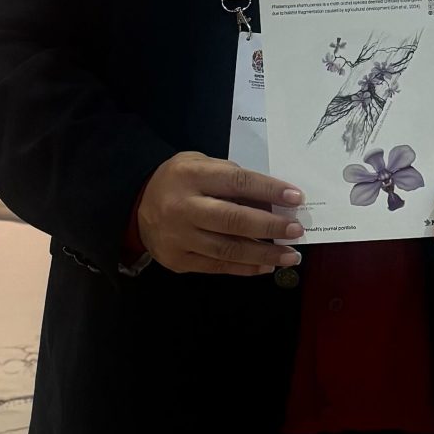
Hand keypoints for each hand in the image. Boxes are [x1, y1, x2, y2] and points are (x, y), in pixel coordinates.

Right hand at [135, 155, 303, 276]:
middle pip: (232, 220)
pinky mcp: (178, 260)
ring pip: (227, 250)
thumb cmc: (179, 182)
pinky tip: (266, 265)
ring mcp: (179, 237)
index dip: (269, 190)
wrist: (137, 207)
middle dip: (270, 226)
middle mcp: (183, 207)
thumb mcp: (201, 166)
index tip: (296, 198)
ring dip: (264, 254)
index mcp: (190, 176)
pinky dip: (245, 268)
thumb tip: (273, 200)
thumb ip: (233, 179)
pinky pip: (217, 266)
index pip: (237, 182)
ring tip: (290, 255)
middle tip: (296, 230)